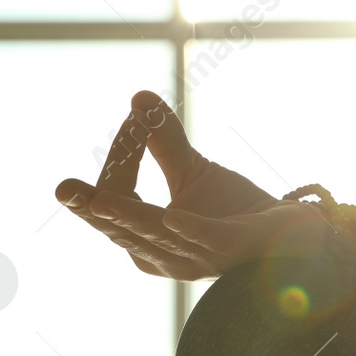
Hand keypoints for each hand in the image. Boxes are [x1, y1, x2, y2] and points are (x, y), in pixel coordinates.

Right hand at [56, 90, 330, 278]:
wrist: (291, 236)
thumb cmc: (235, 211)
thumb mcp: (192, 171)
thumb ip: (162, 141)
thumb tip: (138, 98)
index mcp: (147, 239)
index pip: (117, 200)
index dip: (119, 160)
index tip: (134, 119)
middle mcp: (164, 256)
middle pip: (123, 227)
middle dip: (93, 208)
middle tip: (64, 189)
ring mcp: (197, 258)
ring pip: (155, 235)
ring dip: (130, 217)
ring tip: (102, 200)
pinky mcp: (232, 249)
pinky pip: (205, 241)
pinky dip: (188, 230)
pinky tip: (172, 217)